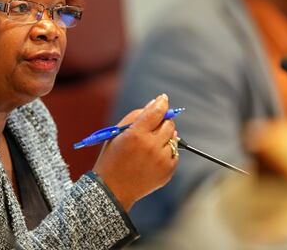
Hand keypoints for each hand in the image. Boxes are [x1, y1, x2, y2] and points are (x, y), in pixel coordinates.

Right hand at [92, 94, 177, 210]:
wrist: (113, 189)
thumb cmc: (112, 158)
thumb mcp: (116, 133)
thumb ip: (136, 116)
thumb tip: (155, 104)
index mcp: (136, 135)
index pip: (157, 112)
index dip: (161, 103)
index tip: (163, 99)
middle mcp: (151, 146)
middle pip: (168, 124)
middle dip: (163, 121)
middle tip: (154, 124)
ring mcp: (161, 160)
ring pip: (173, 137)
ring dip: (165, 136)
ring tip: (150, 144)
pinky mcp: (168, 171)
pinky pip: (174, 153)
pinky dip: (166, 151)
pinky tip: (152, 156)